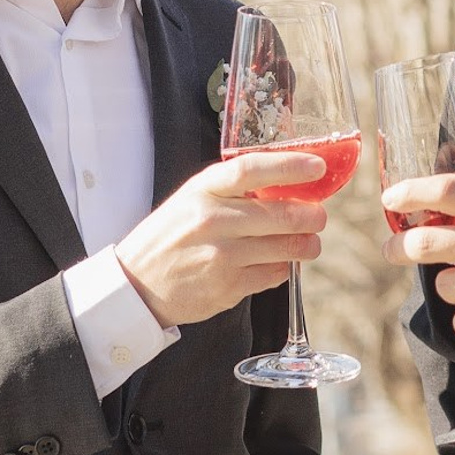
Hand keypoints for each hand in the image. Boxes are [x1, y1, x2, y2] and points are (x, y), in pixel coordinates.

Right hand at [116, 152, 329, 325]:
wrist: (136, 286)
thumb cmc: (170, 237)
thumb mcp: (191, 199)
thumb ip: (233, 191)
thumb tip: (288, 187)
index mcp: (202, 190)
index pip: (252, 169)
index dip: (290, 166)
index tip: (317, 166)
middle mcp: (211, 220)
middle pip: (281, 213)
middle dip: (312, 216)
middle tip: (319, 217)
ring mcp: (221, 256)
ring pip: (286, 247)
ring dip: (306, 245)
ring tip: (308, 243)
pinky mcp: (228, 288)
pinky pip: (274, 274)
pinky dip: (284, 268)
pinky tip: (277, 263)